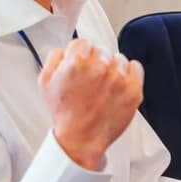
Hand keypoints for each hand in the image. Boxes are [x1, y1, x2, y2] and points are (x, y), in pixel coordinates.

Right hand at [40, 38, 143, 170]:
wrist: (82, 139)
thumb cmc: (65, 114)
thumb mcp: (45, 82)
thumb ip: (55, 58)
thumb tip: (67, 48)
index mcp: (76, 63)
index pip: (83, 42)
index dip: (80, 54)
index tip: (81, 64)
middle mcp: (100, 68)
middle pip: (101, 50)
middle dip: (95, 62)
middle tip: (90, 80)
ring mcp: (119, 79)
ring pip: (118, 58)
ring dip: (112, 68)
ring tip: (103, 86)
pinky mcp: (133, 89)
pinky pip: (135, 67)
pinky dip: (129, 73)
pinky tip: (118, 85)